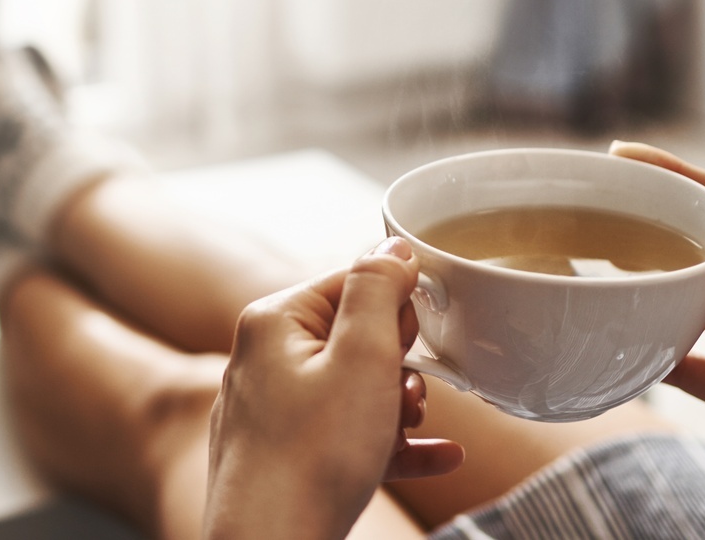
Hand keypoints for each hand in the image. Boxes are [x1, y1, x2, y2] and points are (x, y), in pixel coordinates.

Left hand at [204, 237, 463, 539]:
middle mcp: (263, 358)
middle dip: (396, 365)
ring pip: (354, 389)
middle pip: (354, 336)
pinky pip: (347, 434)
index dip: (394, 311)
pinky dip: (390, 444)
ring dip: (397, 406)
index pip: (350, 283)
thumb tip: (392, 246)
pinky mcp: (284, 453)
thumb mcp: (361, 358)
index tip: (414, 342)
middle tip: (406, 394)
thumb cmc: (313, 456)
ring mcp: (271, 409)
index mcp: (274, 321)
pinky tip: (441, 458)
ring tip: (410, 428)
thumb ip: (377, 291)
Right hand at [611, 141, 704, 489]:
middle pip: (696, 251)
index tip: (626, 157)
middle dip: (648, 230)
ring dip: (641, 292)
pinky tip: (608, 351)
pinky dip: (645, 362)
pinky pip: (681, 370)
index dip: (678, 178)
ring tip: (592, 273)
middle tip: (594, 215)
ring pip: (681, 305)